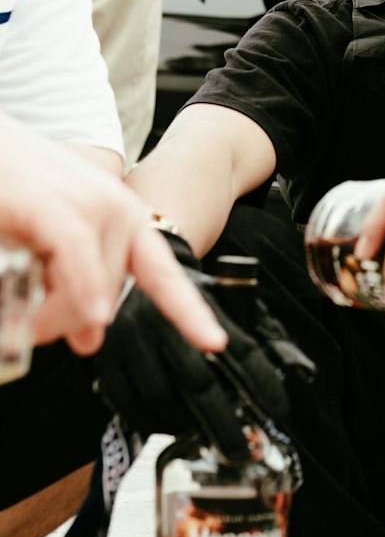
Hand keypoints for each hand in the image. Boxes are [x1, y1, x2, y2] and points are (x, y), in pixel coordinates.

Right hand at [0, 119, 225, 356]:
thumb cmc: (14, 194)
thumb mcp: (50, 248)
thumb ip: (76, 287)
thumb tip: (91, 337)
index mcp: (121, 220)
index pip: (163, 272)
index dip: (188, 311)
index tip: (212, 342)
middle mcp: (114, 208)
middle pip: (117, 290)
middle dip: (76, 321)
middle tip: (37, 331)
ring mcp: (87, 200)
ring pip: (98, 280)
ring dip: (61, 314)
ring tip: (30, 324)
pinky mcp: (50, 200)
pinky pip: (78, 253)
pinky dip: (82, 286)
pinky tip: (85, 311)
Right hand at [96, 237, 312, 460]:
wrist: (124, 262)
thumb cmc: (182, 290)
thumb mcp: (221, 295)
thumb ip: (256, 329)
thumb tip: (302, 369)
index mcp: (200, 301)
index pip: (241, 349)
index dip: (262, 383)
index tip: (278, 411)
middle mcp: (163, 318)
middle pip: (201, 383)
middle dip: (224, 423)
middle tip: (241, 450)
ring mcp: (129, 339)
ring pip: (162, 398)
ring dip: (185, 426)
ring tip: (203, 438)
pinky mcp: (105, 357)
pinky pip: (127, 403)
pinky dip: (149, 423)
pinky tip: (166, 429)